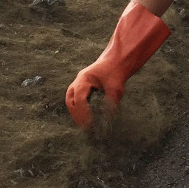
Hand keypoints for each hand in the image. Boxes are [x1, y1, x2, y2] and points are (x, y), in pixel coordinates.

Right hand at [65, 3, 170, 128]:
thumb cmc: (116, 71)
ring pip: (70, 100)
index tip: (90, 124)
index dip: (83, 113)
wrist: (118, 60)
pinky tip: (86, 117)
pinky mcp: (83, 86)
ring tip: (85, 125)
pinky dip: (79, 109)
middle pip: (70, 101)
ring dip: (76, 113)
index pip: (79, 99)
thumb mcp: (116, 88)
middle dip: (76, 115)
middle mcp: (78, 81)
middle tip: (85, 128)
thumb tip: (108, 122)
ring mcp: (79, 83)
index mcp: (84, 79)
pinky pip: (75, 99)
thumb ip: (111, 104)